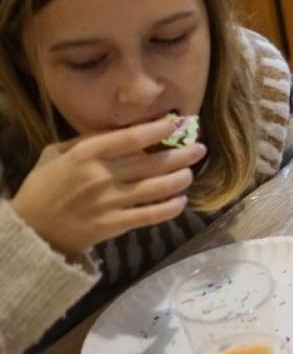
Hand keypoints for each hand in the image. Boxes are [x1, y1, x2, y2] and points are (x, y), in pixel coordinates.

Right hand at [9, 119, 203, 257]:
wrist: (31, 230)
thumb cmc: (44, 187)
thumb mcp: (57, 154)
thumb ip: (88, 140)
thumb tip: (123, 130)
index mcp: (86, 155)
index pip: (131, 138)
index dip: (158, 130)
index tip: (177, 123)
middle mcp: (102, 177)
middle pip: (153, 163)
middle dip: (181, 155)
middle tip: (199, 148)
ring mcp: (110, 203)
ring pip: (157, 188)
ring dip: (180, 179)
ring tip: (190, 173)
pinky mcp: (114, 225)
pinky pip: (150, 215)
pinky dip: (170, 208)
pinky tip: (181, 201)